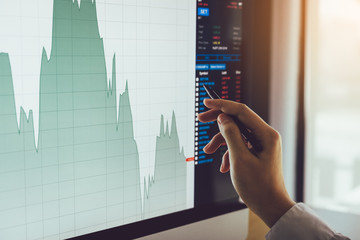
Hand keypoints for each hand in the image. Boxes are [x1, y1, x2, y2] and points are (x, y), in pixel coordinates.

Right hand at [197, 99, 294, 227]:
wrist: (270, 207)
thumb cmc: (259, 187)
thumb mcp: (239, 159)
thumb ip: (230, 135)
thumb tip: (223, 118)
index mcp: (266, 134)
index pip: (241, 111)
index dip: (222, 105)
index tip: (207, 102)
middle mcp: (265, 136)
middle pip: (238, 119)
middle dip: (219, 121)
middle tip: (201, 119)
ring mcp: (261, 144)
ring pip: (236, 133)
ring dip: (220, 141)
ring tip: (208, 151)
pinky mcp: (257, 151)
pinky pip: (239, 144)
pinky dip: (228, 152)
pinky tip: (224, 166)